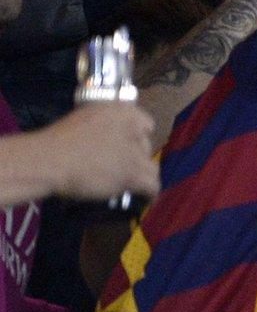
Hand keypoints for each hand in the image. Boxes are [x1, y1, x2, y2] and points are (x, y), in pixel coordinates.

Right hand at [24, 102, 157, 201]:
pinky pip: (152, 186)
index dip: (138, 139)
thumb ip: (102, 128)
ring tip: (133, 187)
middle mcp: (135, 129)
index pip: (146, 124)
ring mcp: (136, 153)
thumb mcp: (85, 121)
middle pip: (145, 148)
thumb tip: (104, 142)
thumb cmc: (56, 142)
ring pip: (151, 168)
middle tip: (121, 169)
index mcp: (123, 111)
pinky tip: (145, 200)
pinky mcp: (133, 174)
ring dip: (142, 177)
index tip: (129, 148)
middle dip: (135, 158)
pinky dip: (149, 195)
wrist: (49, 160)